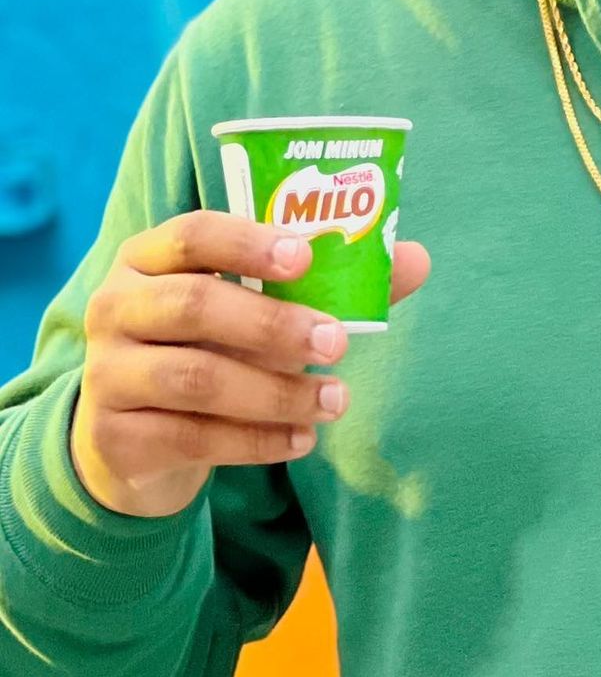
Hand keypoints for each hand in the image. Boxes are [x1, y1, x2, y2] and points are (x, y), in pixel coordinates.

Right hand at [69, 210, 429, 519]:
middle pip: (195, 306)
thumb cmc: (209, 352)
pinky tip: (303, 439)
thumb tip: (416, 260)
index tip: (306, 257)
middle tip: (337, 342)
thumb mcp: (253, 313)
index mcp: (148, 258)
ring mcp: (108, 374)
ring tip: (336, 400)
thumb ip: (328, 287)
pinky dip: (258, 441)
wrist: (133, 442)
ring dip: (277, 392)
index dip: (248, 242)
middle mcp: (116, 307)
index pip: (192, 234)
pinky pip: (195, 438)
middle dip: (274, 324)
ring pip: (199, 379)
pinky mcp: (118, 437)